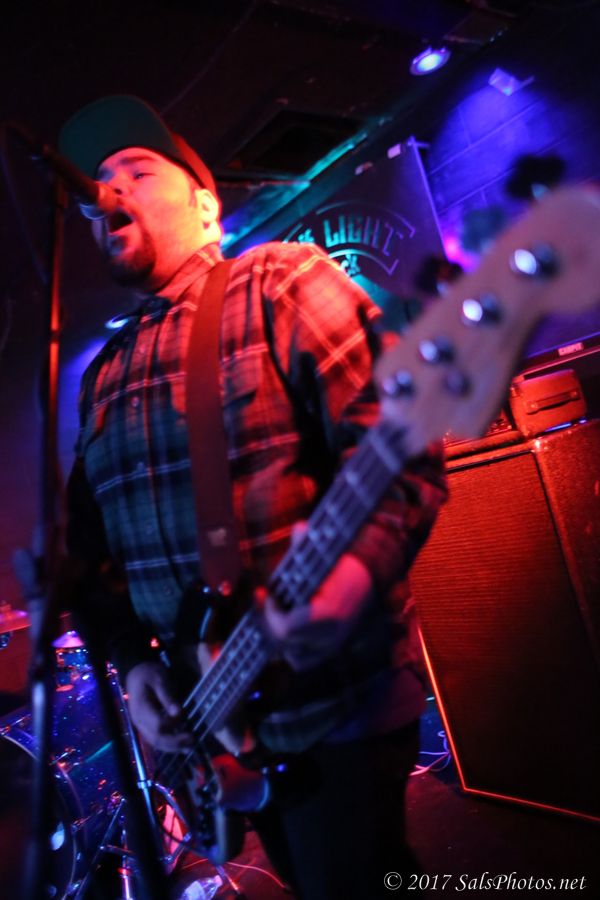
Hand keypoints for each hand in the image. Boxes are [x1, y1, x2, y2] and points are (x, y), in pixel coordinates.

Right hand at [125, 661, 190, 751]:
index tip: (186, 724)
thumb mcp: (159, 680)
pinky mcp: (145, 726)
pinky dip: (168, 744)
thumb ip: (168, 697)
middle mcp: (139, 721)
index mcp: (142, 708)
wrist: (136, 674)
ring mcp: (141, 725)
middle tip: (192, 740)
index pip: (157, 725)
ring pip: (155, 742)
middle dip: (175, 742)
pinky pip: (155, 740)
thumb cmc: (149, 675)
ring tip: (189, 747)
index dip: (173, 726)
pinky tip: (180, 746)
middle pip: (156, 738)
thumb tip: (178, 713)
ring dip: (173, 747)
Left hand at [262, 525, 373, 670]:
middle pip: (283, 641)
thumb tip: (300, 527)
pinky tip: (287, 626)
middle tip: (264, 599)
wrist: (365, 581)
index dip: (270, 612)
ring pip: (289, 654)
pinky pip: (300, 661)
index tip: (267, 593)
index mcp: (329, 614)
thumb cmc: (339, 565)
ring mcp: (330, 647)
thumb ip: (308, 544)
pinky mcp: (329, 652)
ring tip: (274, 612)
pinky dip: (290, 648)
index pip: (287, 628)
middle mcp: (330, 637)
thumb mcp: (324, 554)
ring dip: (277, 634)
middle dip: (268, 620)